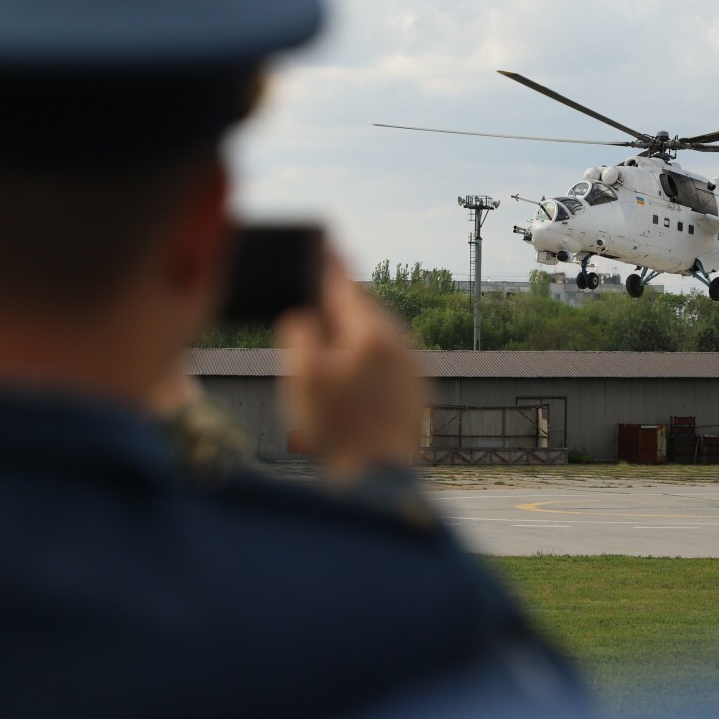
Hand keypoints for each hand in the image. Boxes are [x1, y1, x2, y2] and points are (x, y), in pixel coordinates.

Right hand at [277, 256, 425, 473]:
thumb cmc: (337, 428)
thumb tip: (306, 312)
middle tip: (319, 291)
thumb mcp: (302, 377)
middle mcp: (400, 342)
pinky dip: (369, 354)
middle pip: (364, 307)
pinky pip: (390, 356)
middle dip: (340, 300)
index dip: (329, 264)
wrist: (379, 478)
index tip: (324, 240)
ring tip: (331, 336)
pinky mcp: (418, 388)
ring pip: (379, 332)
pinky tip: (353, 372)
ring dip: (355, 329)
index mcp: (371, 333)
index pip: (344, 285)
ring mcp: (413, 365)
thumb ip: (300, 331)